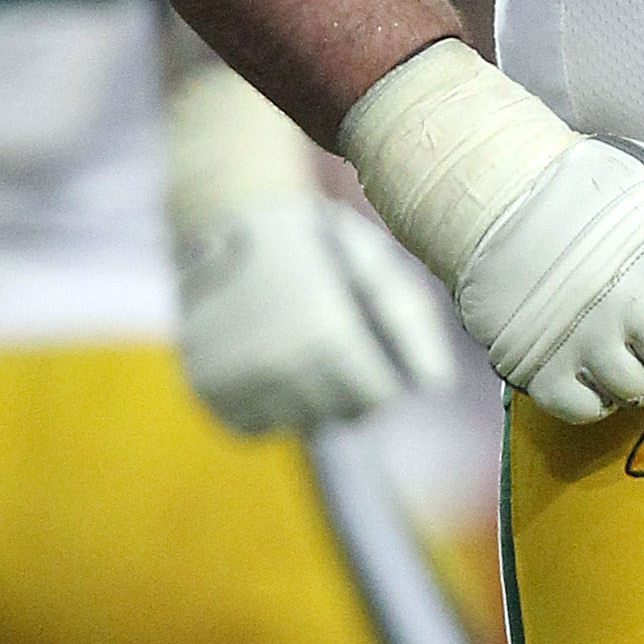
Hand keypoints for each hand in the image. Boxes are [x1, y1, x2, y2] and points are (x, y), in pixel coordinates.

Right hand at [179, 189, 460, 432]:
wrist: (227, 216)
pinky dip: (263, 405)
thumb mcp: (374, 263)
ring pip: (299, 424)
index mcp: (328, 333)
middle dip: (347, 385)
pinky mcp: (206, 388)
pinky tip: (264, 362)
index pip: (380, 397)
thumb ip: (411, 322)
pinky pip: (253, 427)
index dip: (382, 371)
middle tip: (328, 336)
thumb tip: (437, 384)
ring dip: (306, 397)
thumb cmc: (315, 240)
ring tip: (294, 343)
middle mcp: (280, 363)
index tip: (366, 340)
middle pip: (342, 414)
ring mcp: (237, 379)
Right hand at [341, 39, 643, 422]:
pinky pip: (591, 410)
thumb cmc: (590, 184)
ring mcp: (582, 341)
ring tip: (622, 334)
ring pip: (643, 390)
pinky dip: (595, 393)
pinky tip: (589, 358)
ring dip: (641, 369)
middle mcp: (628, 303)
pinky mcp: (541, 371)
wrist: (490, 191)